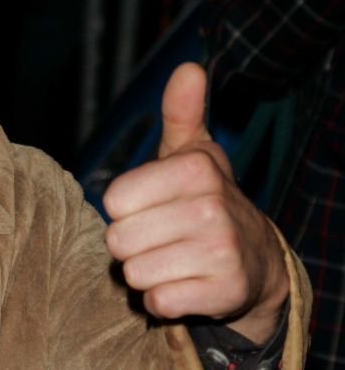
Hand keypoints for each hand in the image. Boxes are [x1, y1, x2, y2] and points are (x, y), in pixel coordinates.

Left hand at [103, 63, 287, 342]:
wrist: (256, 261)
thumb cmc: (205, 200)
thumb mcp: (193, 154)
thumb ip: (181, 112)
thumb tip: (188, 67)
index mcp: (195, 169)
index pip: (114, 200)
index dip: (125, 210)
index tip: (152, 207)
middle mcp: (211, 207)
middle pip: (118, 240)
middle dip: (131, 245)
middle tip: (161, 239)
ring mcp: (221, 252)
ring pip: (134, 273)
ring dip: (145, 273)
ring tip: (173, 260)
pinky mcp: (223, 293)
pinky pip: (157, 303)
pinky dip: (162, 301)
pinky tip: (185, 285)